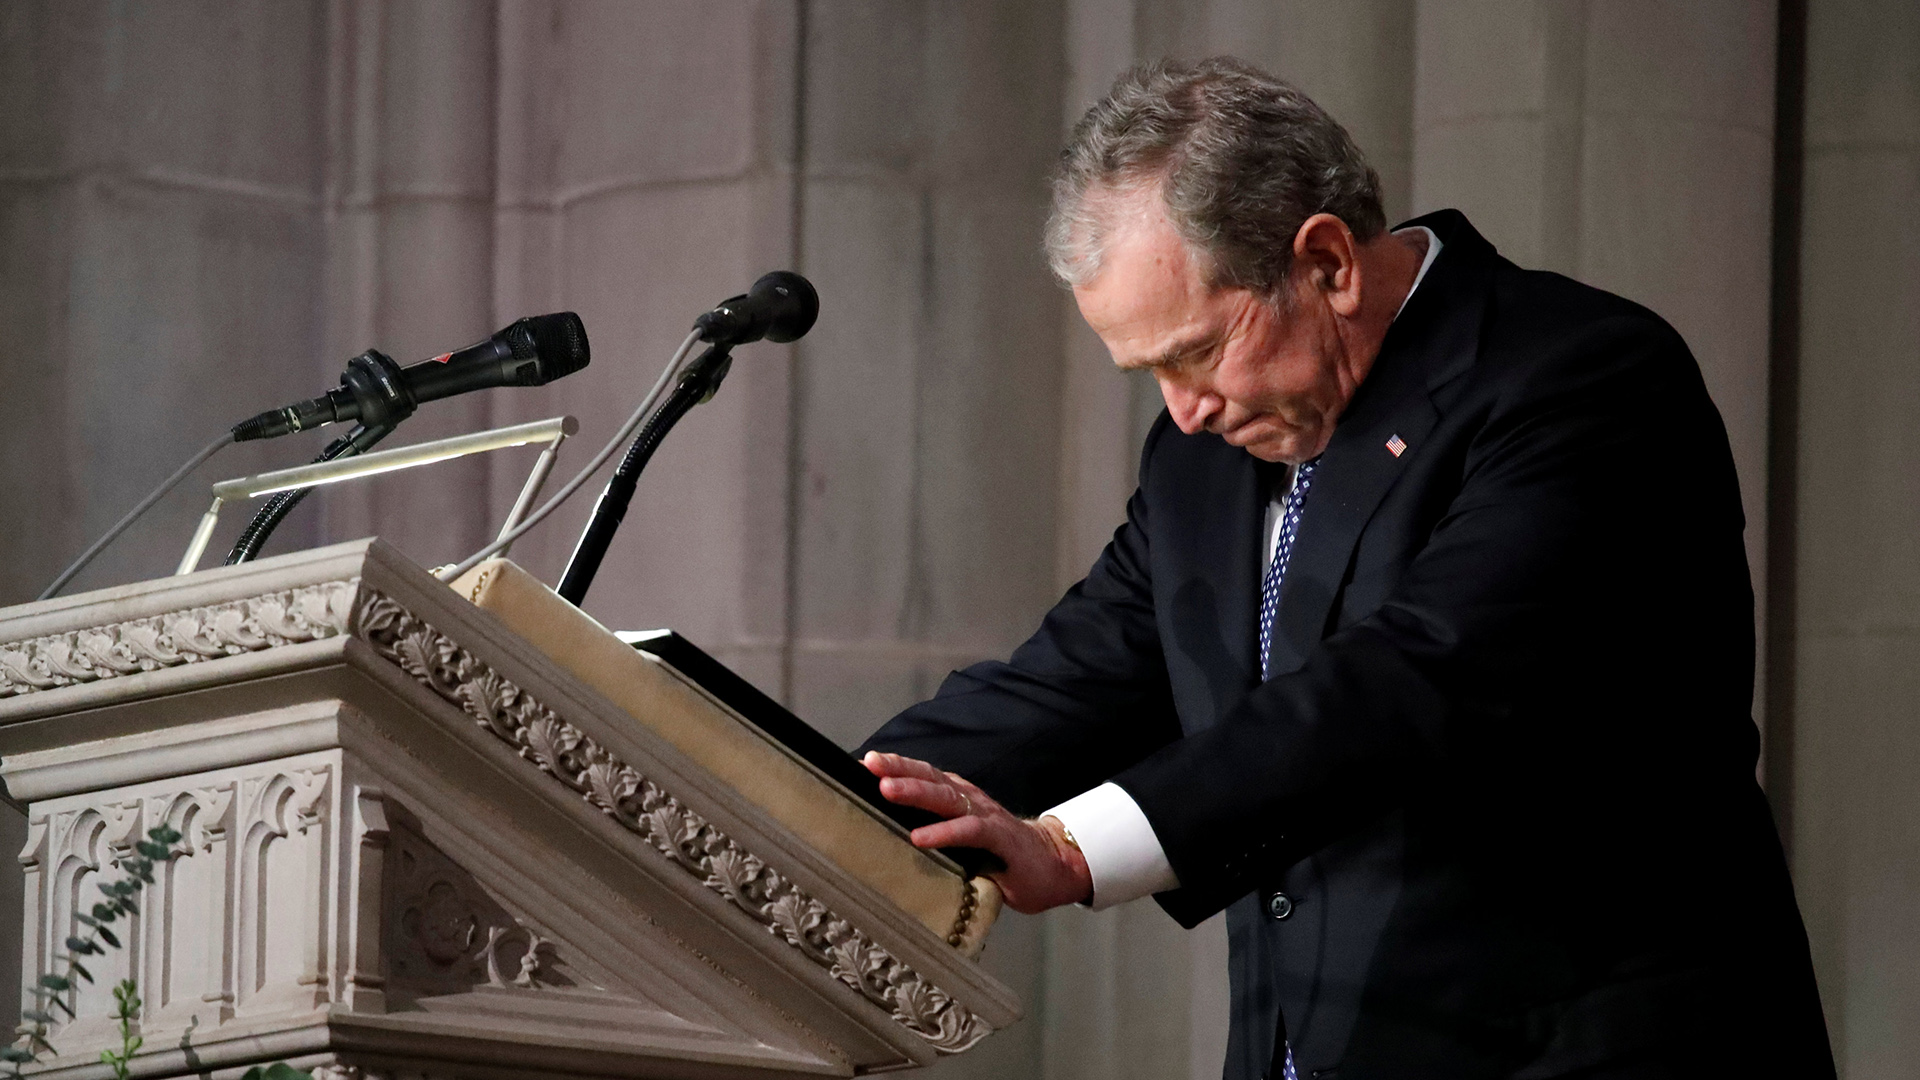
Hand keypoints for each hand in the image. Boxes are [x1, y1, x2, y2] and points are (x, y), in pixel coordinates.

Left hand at [861, 751, 1092, 913]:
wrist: (1051, 865)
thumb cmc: (997, 855)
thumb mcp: (960, 840)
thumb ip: (933, 831)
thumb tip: (884, 837)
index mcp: (957, 796)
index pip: (923, 774)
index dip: (894, 766)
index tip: (862, 762)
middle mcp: (968, 799)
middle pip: (930, 777)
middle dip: (897, 769)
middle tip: (869, 764)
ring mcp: (985, 816)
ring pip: (945, 797)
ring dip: (915, 792)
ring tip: (887, 790)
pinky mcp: (999, 838)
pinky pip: (968, 831)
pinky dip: (943, 833)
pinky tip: (920, 838)